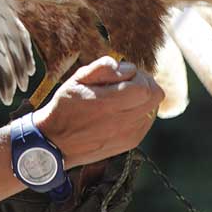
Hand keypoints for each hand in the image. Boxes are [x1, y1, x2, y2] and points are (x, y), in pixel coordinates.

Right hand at [32, 56, 163, 168]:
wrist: (56, 142)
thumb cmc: (65, 107)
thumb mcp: (77, 79)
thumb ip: (104, 68)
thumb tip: (129, 68)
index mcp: (108, 104)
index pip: (145, 87)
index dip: (138, 75)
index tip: (123, 74)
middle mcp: (122, 122)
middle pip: (156, 97)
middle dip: (145, 83)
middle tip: (127, 82)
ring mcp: (128, 135)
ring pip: (153, 108)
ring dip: (143, 98)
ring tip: (122, 97)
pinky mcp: (130, 143)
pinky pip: (147, 121)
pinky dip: (140, 111)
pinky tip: (122, 110)